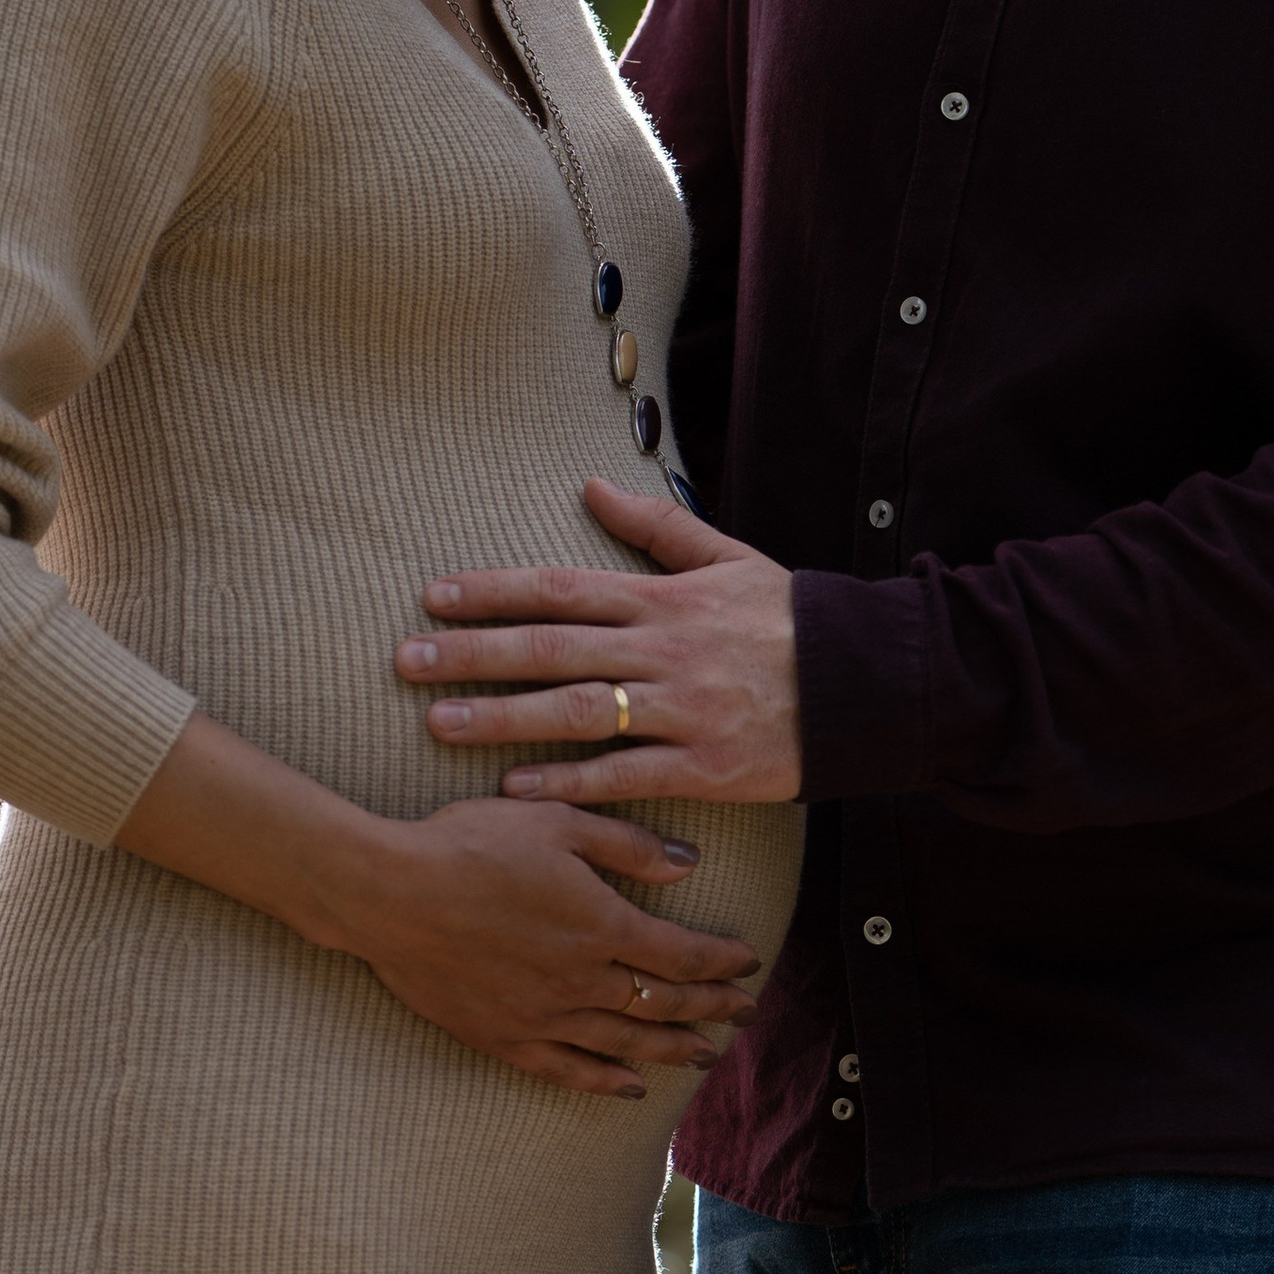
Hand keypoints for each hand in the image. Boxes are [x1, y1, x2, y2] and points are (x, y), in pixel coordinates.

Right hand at [111, 709, 758, 1100]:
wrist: (388, 893)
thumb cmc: (469, 844)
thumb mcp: (555, 821)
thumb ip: (628, 845)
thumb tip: (691, 864)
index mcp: (601, 926)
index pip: (683, 956)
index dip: (723, 963)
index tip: (750, 963)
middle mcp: (582, 981)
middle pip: (665, 1006)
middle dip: (712, 1009)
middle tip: (745, 1012)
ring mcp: (543, 1017)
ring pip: (626, 1046)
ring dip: (672, 1051)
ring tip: (705, 1056)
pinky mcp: (503, 1038)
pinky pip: (568, 1071)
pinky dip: (605, 1083)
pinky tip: (630, 1089)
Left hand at [396, 477, 802, 806]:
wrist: (867, 682)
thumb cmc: (791, 619)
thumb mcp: (728, 557)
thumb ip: (655, 527)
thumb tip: (591, 484)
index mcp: (662, 599)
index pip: (559, 589)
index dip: (492, 592)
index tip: (433, 597)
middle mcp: (662, 650)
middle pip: (550, 648)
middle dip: (473, 654)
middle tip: (406, 661)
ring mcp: (680, 710)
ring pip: (575, 712)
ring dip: (500, 718)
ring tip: (437, 723)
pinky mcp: (702, 766)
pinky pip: (622, 775)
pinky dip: (566, 783)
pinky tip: (513, 788)